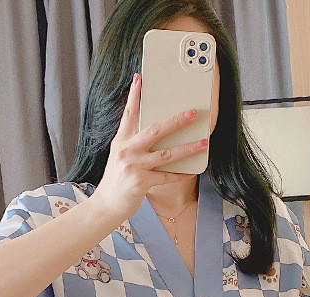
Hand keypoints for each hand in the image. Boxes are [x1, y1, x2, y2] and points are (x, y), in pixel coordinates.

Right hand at [91, 72, 209, 221]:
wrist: (106, 204)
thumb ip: (133, 144)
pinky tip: (191, 172)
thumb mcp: (120, 157)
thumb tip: (155, 133)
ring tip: (203, 142)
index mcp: (121, 141)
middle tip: (192, 112)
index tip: (140, 78)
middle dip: (176, 120)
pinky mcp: (141, 183)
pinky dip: (179, 175)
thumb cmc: (117, 180)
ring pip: (166, 154)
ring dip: (187, 148)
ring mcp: (134, 166)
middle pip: (155, 130)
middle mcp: (127, 151)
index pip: (129, 114)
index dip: (134, 96)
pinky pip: (165, 177)